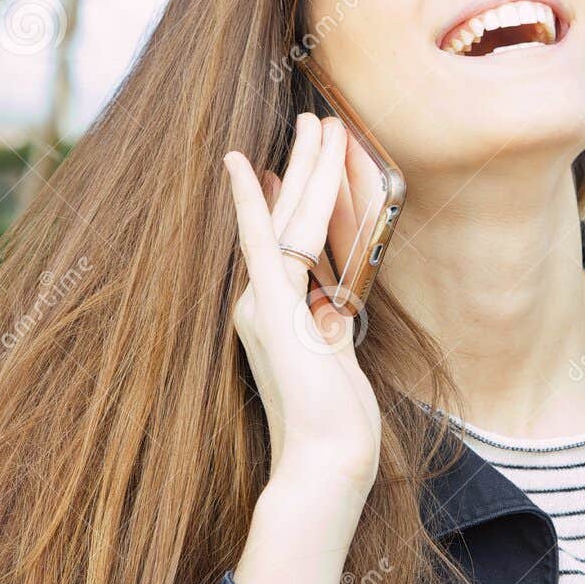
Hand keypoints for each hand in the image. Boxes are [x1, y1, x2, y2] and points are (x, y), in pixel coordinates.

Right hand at [223, 113, 380, 493]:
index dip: (284, 199)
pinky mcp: (270, 311)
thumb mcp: (336, 363)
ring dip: (307, 167)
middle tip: (313, 119)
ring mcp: (261, 305)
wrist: (323, 464)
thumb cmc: (334, 425)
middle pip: (286, 219)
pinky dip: (252, 203)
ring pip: (287, 220)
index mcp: (275, 316)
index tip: (283, 166)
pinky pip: (261, 244)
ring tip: (318, 121)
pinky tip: (248, 166)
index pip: (282, 243)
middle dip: (304, 166)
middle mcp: (259, 305)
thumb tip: (330, 300)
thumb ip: (328, 326)